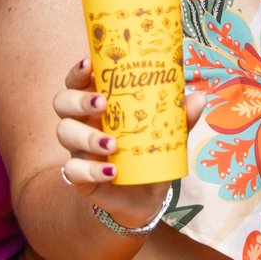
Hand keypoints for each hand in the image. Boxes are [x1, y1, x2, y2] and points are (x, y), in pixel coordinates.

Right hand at [52, 57, 205, 226]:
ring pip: (64, 133)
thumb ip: (179, 117)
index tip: (89, 63)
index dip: (78, 71)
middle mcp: (82, 121)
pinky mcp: (80, 176)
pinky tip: (111, 171)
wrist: (144, 196)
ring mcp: (78, 149)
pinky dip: (92, 171)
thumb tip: (198, 98)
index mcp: (99, 103)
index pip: (77, 80)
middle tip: (102, 103)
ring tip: (112, 143)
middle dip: (78, 100)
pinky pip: (73, 171)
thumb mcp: (166, 133)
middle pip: (62, 102)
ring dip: (86, 136)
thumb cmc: (149, 152)